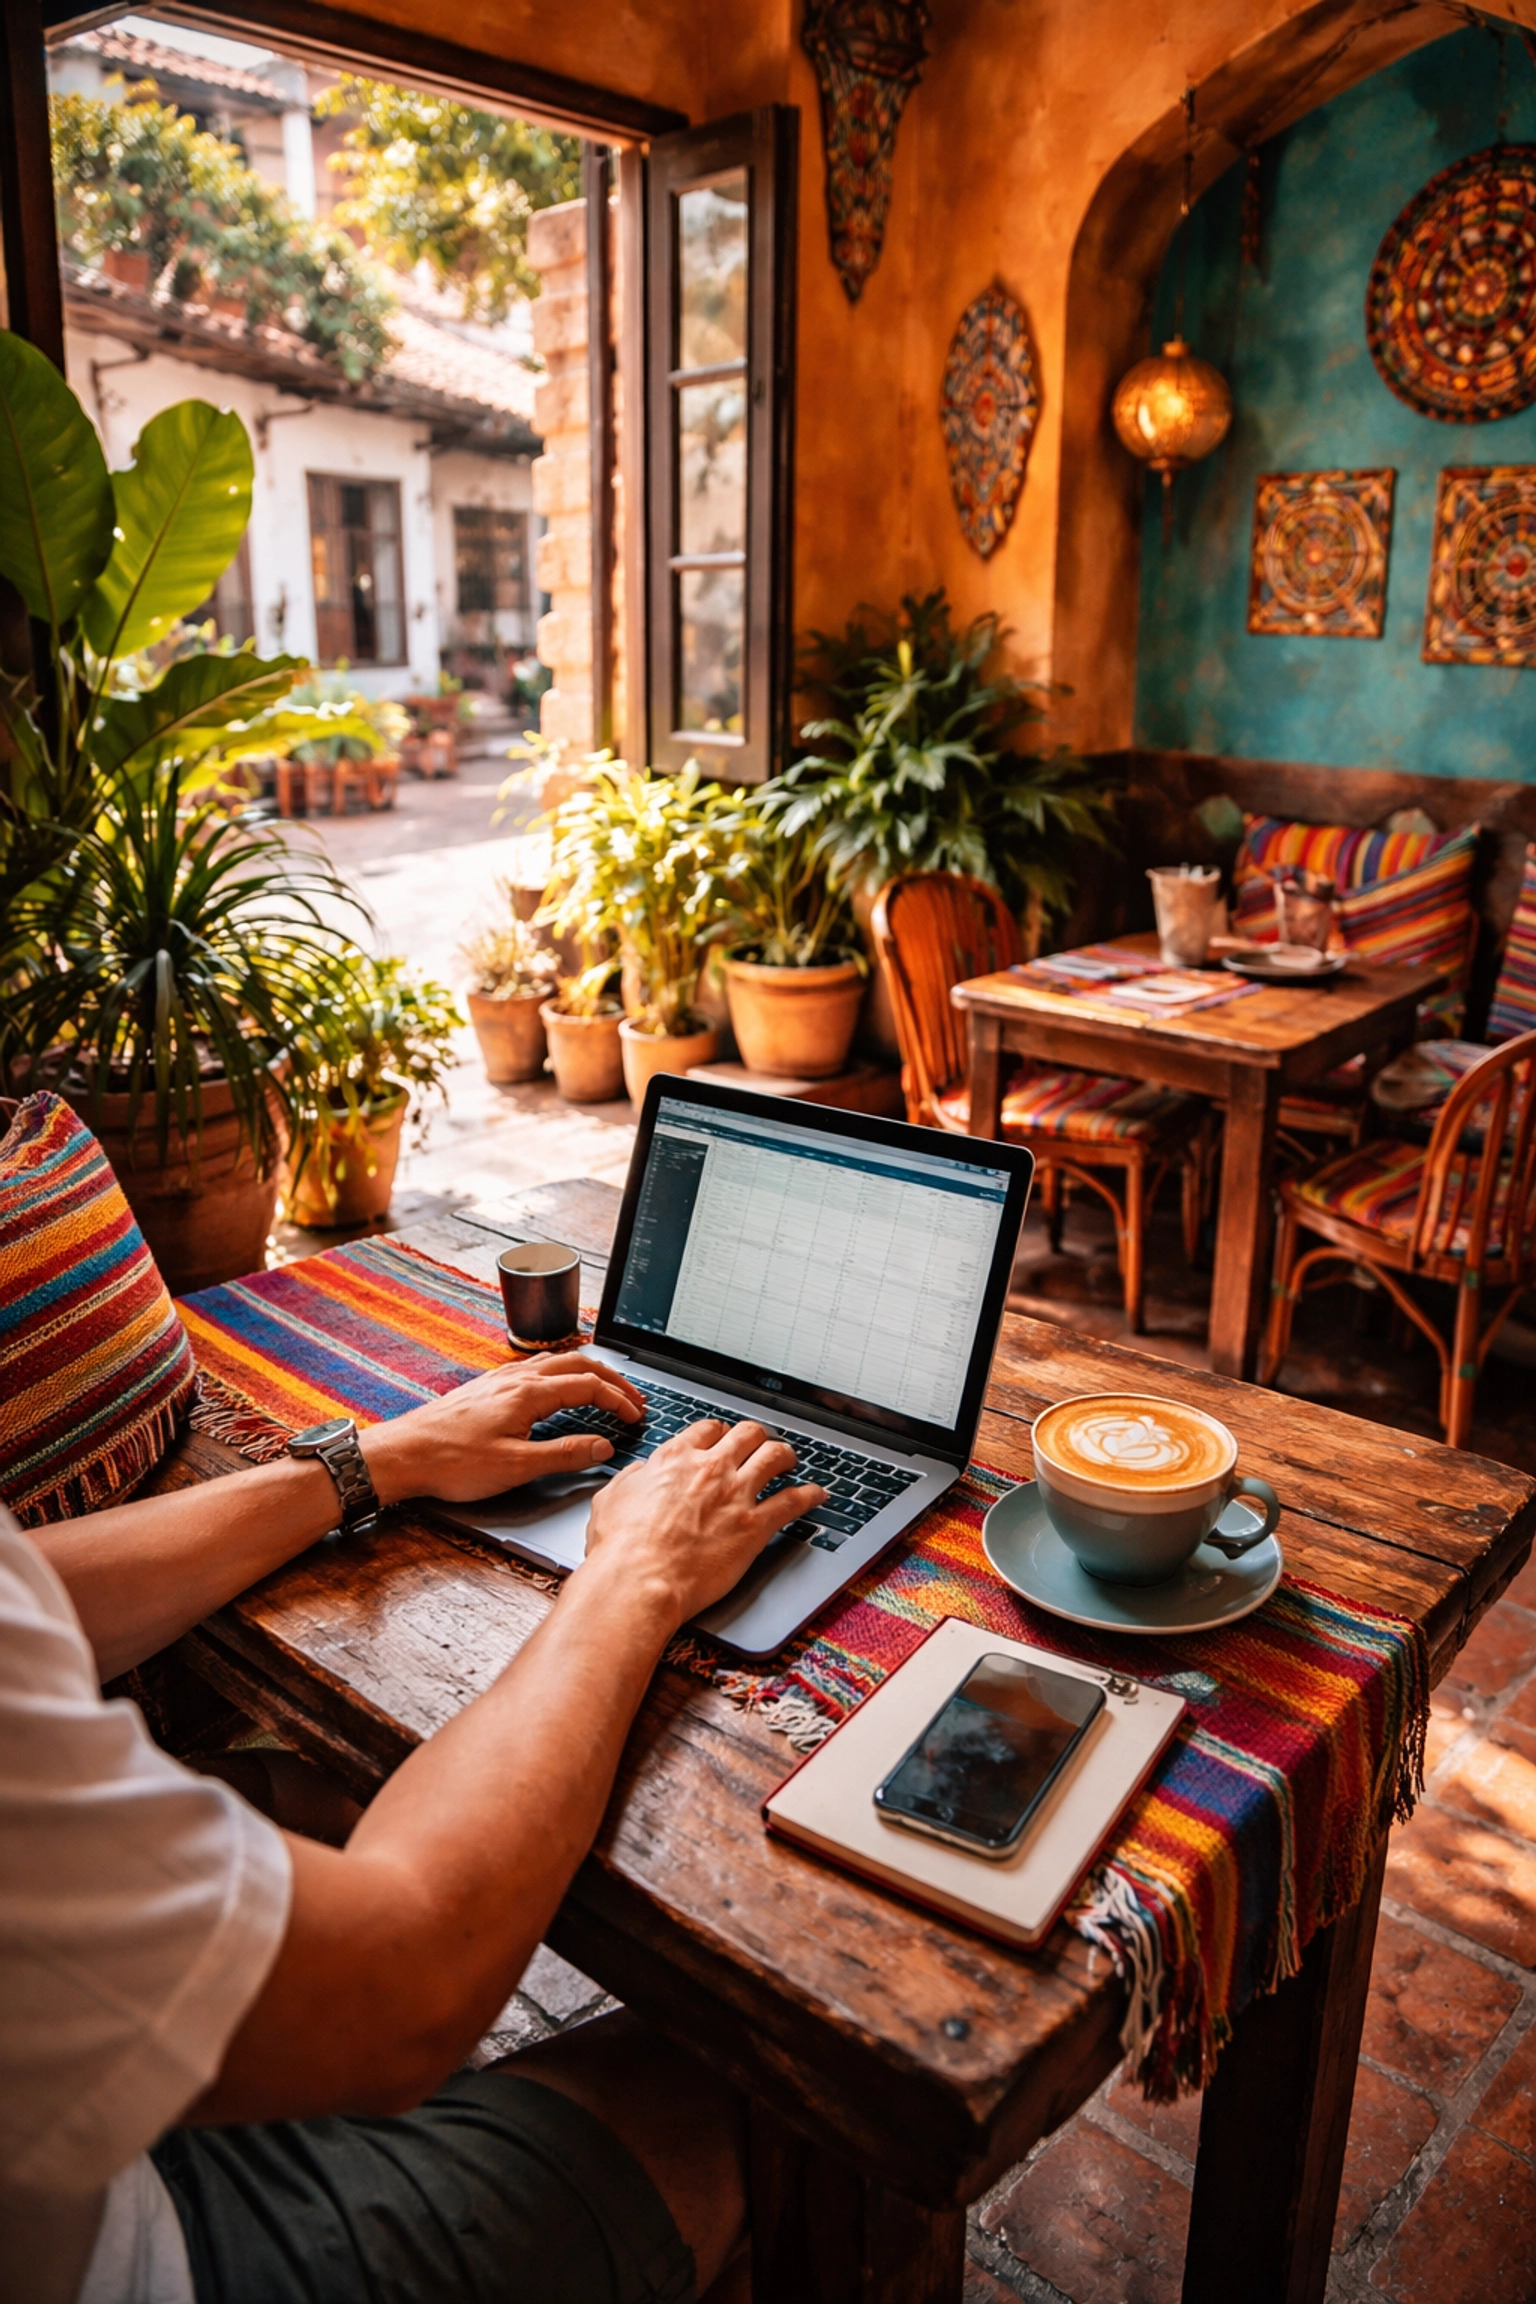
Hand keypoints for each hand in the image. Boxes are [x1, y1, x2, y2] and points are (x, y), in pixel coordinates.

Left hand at [360, 1354, 645, 1505]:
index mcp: (529, 1393)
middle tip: (635, 1398)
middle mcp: (516, 1378)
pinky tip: (557, 1386)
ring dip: (588, 1372)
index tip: (636, 1417)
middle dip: (613, 1379)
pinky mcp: (486, 1387)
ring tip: (606, 1388)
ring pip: (556, 1361)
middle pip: (579, 1364)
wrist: (403, 1454)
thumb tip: (603, 1446)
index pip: (589, 1386)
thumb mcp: (516, 1467)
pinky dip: (561, 1372)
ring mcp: (500, 1379)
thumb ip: (564, 1455)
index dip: (619, 1400)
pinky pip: (535, 1367)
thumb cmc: (452, 1462)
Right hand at [581, 1418, 827, 1626]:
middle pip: (747, 1433)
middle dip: (756, 1437)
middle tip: (760, 1446)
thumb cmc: (619, 1548)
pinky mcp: (754, 1526)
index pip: (708, 1430)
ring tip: (791, 1460)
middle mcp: (709, 1469)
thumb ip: (630, 1480)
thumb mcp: (610, 1500)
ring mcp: (735, 1495)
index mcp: (675, 1459)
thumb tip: (640, 1473)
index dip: (719, 1434)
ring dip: (786, 1455)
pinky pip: (793, 1501)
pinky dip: (809, 1495)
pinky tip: (817, 1495)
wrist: (638, 1581)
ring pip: (774, 1456)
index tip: (722, 1441)